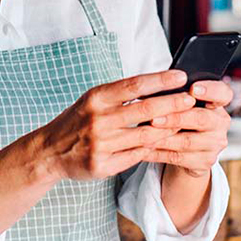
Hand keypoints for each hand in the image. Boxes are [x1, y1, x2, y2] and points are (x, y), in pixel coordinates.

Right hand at [25, 70, 196, 182]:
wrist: (49, 151)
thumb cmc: (77, 120)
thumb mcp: (93, 100)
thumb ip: (120, 94)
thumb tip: (158, 84)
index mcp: (96, 98)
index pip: (134, 85)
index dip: (160, 80)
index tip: (181, 75)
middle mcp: (97, 120)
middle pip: (145, 110)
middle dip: (172, 104)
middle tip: (191, 99)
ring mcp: (100, 144)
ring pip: (145, 136)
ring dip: (168, 129)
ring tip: (185, 122)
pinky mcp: (102, 165)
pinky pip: (136, 156)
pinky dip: (153, 149)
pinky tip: (167, 143)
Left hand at [146, 80, 231, 177]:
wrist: (187, 151)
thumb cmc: (181, 119)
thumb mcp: (182, 106)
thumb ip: (175, 97)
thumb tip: (153, 89)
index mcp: (217, 103)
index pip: (223, 93)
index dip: (210, 90)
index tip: (193, 89)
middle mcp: (220, 123)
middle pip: (201, 118)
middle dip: (175, 118)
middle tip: (153, 118)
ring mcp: (215, 144)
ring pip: (187, 142)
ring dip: (162, 138)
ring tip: (143, 135)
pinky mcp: (205, 162)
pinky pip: (178, 157)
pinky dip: (158, 153)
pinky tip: (143, 149)